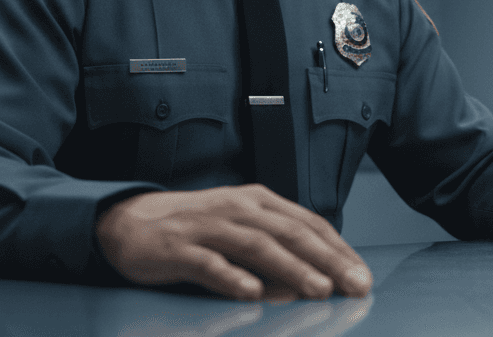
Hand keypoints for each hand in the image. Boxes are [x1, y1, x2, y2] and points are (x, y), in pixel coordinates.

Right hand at [95, 185, 372, 300]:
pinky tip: (252, 292)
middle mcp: (237, 208)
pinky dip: (232, 277)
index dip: (338, 249)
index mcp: (257, 201)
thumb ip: (276, 245)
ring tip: (318, 289)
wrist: (130, 220)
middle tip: (354, 285)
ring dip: (291, 268)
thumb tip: (319, 275)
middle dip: (327, 261)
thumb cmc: (197, 228)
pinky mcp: (179, 249)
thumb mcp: (240, 227)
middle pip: (290, 234)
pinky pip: (209, 264)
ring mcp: (208, 227)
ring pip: (257, 247)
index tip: (362, 275)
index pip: (307, 223)